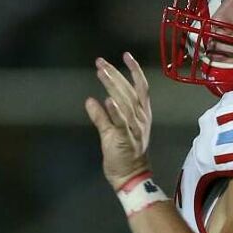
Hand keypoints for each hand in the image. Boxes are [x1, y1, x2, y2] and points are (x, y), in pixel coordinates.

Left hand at [86, 53, 154, 188]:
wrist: (131, 177)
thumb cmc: (122, 155)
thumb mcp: (111, 132)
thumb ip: (101, 116)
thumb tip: (90, 100)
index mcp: (141, 114)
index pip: (141, 88)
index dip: (134, 70)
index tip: (126, 55)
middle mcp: (141, 119)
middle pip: (129, 91)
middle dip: (115, 74)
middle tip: (101, 63)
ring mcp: (135, 129)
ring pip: (126, 103)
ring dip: (114, 86)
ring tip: (103, 72)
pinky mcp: (126, 140)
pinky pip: (123, 123)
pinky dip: (117, 111)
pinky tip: (109, 100)